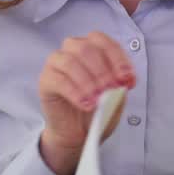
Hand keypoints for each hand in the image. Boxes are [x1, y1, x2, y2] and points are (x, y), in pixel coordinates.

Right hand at [38, 32, 135, 174]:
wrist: (78, 132)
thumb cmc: (96, 110)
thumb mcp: (115, 98)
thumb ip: (119, 87)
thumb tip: (121, 81)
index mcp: (92, 47)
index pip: (104, 42)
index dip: (118, 59)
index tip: (127, 79)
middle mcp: (72, 50)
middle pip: (86, 49)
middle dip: (103, 71)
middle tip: (111, 89)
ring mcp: (56, 63)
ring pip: (70, 62)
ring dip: (88, 81)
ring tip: (97, 100)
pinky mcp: (46, 80)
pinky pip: (58, 80)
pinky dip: (75, 92)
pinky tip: (85, 104)